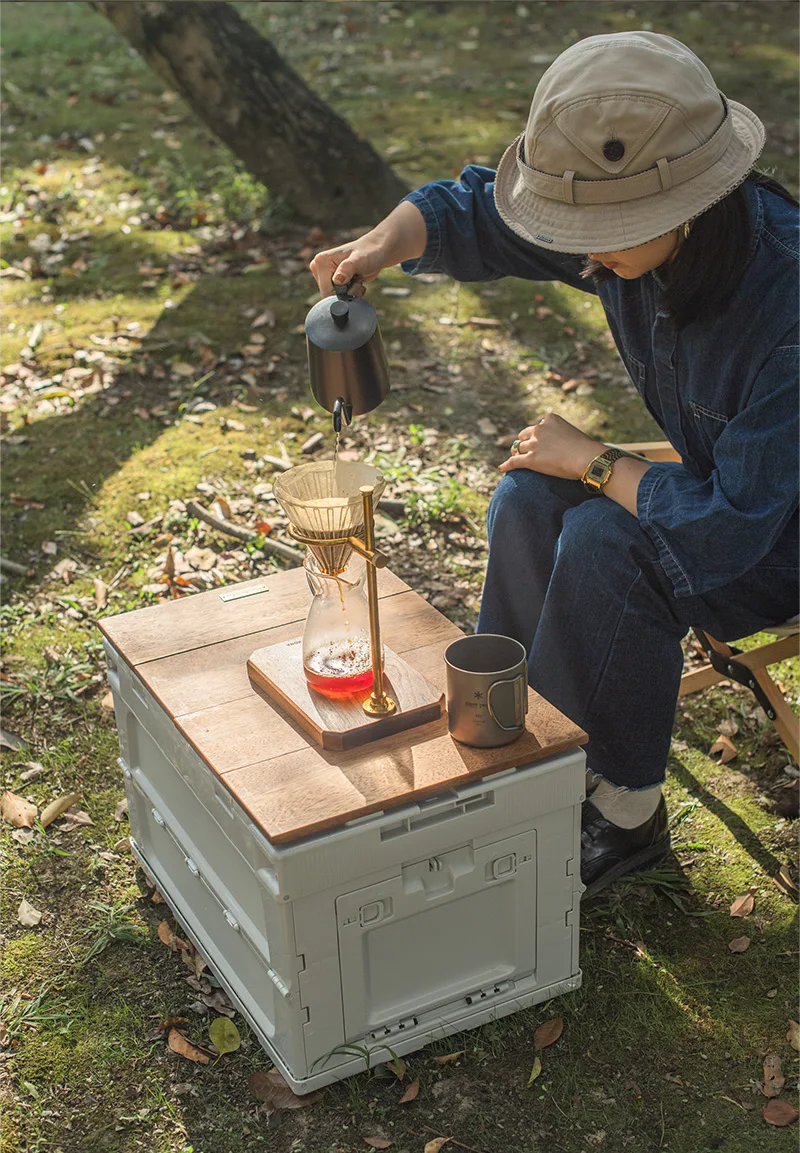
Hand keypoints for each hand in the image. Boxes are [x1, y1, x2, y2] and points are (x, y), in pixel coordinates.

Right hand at [309, 201, 426, 296]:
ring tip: (361, 281)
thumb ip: (349, 270)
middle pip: (329, 296)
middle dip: (346, 294)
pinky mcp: (334, 277)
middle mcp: (318, 266)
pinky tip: (360, 283)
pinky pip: (340, 296)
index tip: (356, 285)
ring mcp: (326, 273)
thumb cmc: (373, 251)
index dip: (341, 295)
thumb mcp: (362, 261)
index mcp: (320, 262)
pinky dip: (351, 294)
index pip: (325, 292)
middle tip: (360, 281)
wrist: (384, 247)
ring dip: (350, 294)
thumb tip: (337, 279)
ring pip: (335, 298)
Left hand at [499, 413, 602, 480]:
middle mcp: (539, 429)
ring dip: (517, 453)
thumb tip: (558, 445)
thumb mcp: (572, 433)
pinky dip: (507, 465)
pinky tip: (501, 468)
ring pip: (519, 448)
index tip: (538, 442)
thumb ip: (560, 435)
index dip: (537, 435)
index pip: (537, 426)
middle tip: (523, 449)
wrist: (587, 458)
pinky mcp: (531, 459)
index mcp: (550, 419)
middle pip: (524, 436)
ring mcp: (534, 444)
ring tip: (514, 458)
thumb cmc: (586, 449)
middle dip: (524, 442)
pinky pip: (514, 461)